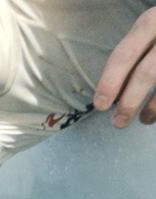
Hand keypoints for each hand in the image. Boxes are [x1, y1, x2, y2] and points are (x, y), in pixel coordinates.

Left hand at [94, 7, 155, 126]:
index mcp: (149, 23)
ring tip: (144, 120)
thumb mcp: (147, 33)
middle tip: (118, 122)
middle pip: (146, 73)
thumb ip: (132, 55)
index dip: (110, 82)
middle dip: (129, 103)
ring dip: (152, 108)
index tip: (100, 105)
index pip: (124, 54)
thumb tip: (111, 93)